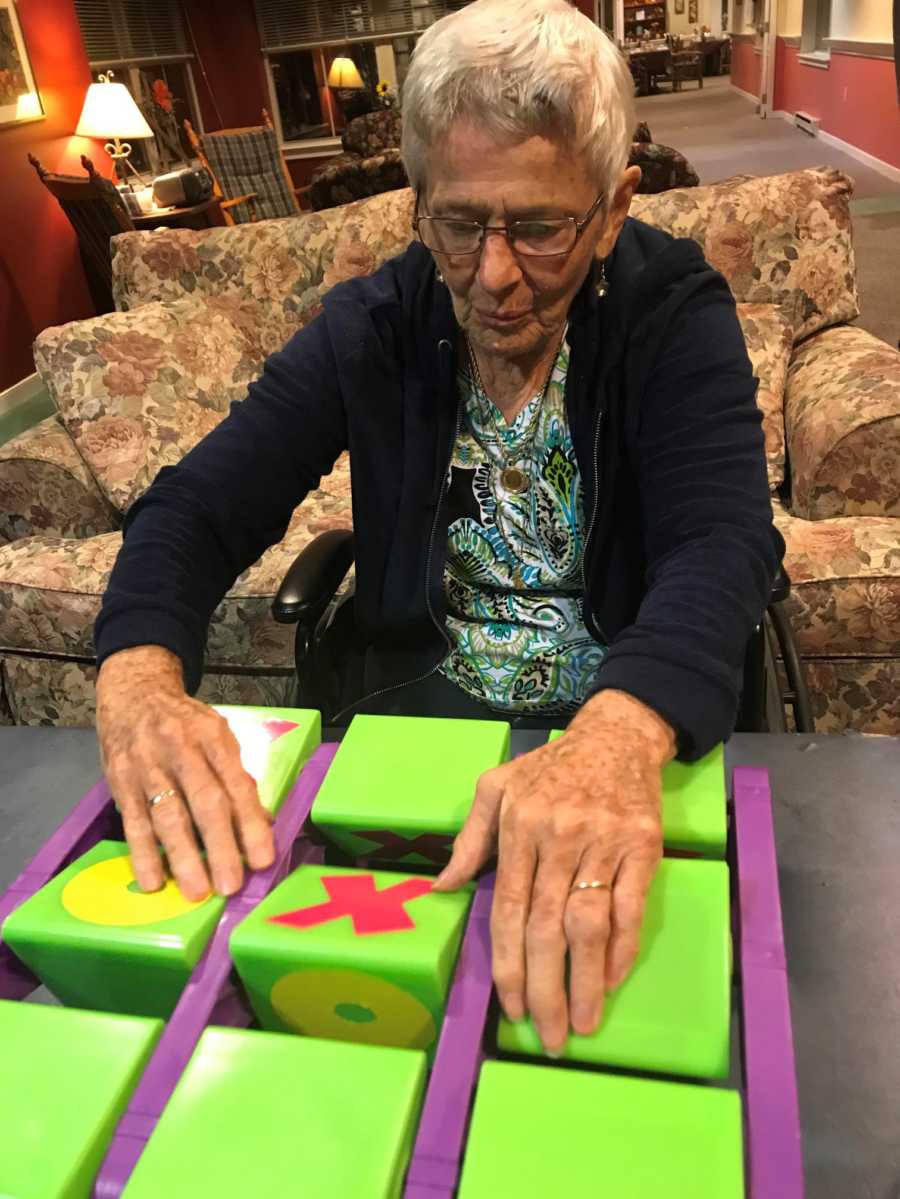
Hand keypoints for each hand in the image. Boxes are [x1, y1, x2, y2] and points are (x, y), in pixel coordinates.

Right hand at [96, 646, 274, 899]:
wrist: (133, 695)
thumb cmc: (184, 722)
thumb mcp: (217, 735)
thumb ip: (235, 774)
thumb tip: (262, 821)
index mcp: (213, 737)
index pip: (237, 784)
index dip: (251, 823)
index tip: (262, 859)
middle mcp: (182, 749)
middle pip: (204, 802)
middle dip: (220, 847)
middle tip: (231, 885)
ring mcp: (148, 765)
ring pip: (168, 815)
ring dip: (183, 857)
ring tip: (197, 891)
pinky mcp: (120, 780)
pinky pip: (133, 822)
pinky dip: (143, 853)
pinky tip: (153, 880)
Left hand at [433, 690, 673, 1053]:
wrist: (616, 737)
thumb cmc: (550, 767)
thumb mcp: (495, 787)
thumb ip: (469, 839)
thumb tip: (442, 887)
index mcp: (519, 825)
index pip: (509, 908)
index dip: (509, 963)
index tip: (512, 1007)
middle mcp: (559, 835)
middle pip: (547, 926)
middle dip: (546, 988)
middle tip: (546, 1036)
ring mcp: (604, 841)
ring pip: (590, 924)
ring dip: (585, 981)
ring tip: (581, 1024)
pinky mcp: (643, 845)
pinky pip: (631, 907)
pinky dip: (623, 949)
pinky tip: (611, 981)